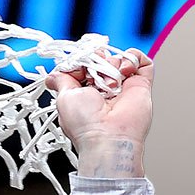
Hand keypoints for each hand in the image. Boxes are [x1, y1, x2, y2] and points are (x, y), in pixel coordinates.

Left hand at [47, 49, 151, 176]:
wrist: (109, 137)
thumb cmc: (85, 125)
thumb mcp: (63, 98)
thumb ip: (61, 81)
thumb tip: (53, 76)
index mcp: (85, 92)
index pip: (85, 64)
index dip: (82, 61)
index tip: (80, 68)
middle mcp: (104, 88)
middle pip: (102, 58)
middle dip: (96, 61)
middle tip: (95, 76)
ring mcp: (123, 85)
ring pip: (118, 57)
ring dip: (112, 65)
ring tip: (110, 85)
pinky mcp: (141, 84)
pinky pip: (139, 59)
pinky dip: (132, 58)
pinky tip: (125, 72)